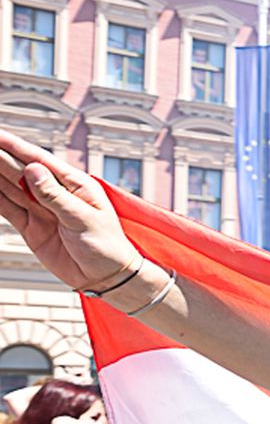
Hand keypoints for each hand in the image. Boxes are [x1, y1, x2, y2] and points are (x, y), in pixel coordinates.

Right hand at [0, 129, 141, 292]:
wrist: (106, 277)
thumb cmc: (107, 246)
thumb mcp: (83, 219)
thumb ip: (56, 196)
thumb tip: (33, 169)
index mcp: (75, 185)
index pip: (40, 160)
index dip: (16, 146)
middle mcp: (56, 193)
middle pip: (20, 170)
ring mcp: (42, 209)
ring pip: (10, 187)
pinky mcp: (32, 227)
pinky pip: (8, 208)